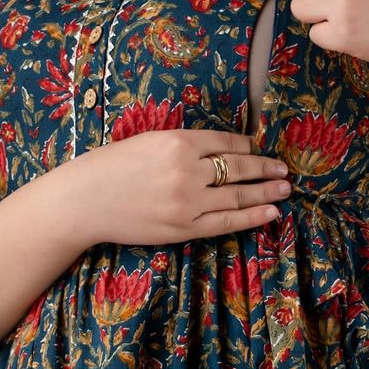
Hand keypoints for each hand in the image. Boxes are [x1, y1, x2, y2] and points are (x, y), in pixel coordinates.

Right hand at [72, 129, 290, 245]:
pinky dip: (251, 216)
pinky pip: (226, 222)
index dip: (247, 146)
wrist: (84, 201)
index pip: (224, 142)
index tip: (259, 148)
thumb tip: (219, 150)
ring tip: (285, 188)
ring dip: (265, 191)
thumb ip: (183, 145)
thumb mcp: (148, 141)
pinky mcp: (183, 228)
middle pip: (237, 167)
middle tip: (284, 168)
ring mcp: (187, 201)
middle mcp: (186, 169)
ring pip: (237, 195)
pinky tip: (269, 211)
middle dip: (264, 168)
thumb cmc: (111, 166)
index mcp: (177, 141)